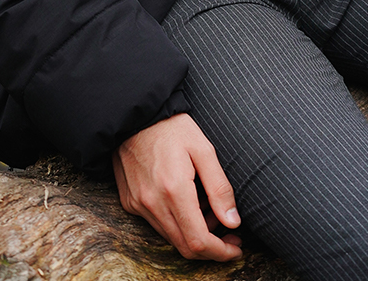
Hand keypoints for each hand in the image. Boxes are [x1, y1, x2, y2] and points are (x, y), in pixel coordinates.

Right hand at [112, 112, 241, 260]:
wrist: (135, 114)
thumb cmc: (173, 127)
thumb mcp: (204, 149)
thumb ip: (219, 188)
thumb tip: (233, 222)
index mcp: (174, 190)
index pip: (199, 241)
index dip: (221, 252)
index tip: (237, 248)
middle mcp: (152, 203)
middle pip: (185, 247)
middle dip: (212, 248)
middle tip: (230, 235)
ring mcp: (138, 205)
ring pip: (171, 238)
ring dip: (195, 235)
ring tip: (209, 211)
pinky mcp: (130, 203)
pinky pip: (157, 225)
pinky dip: (177, 224)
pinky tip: (188, 203)